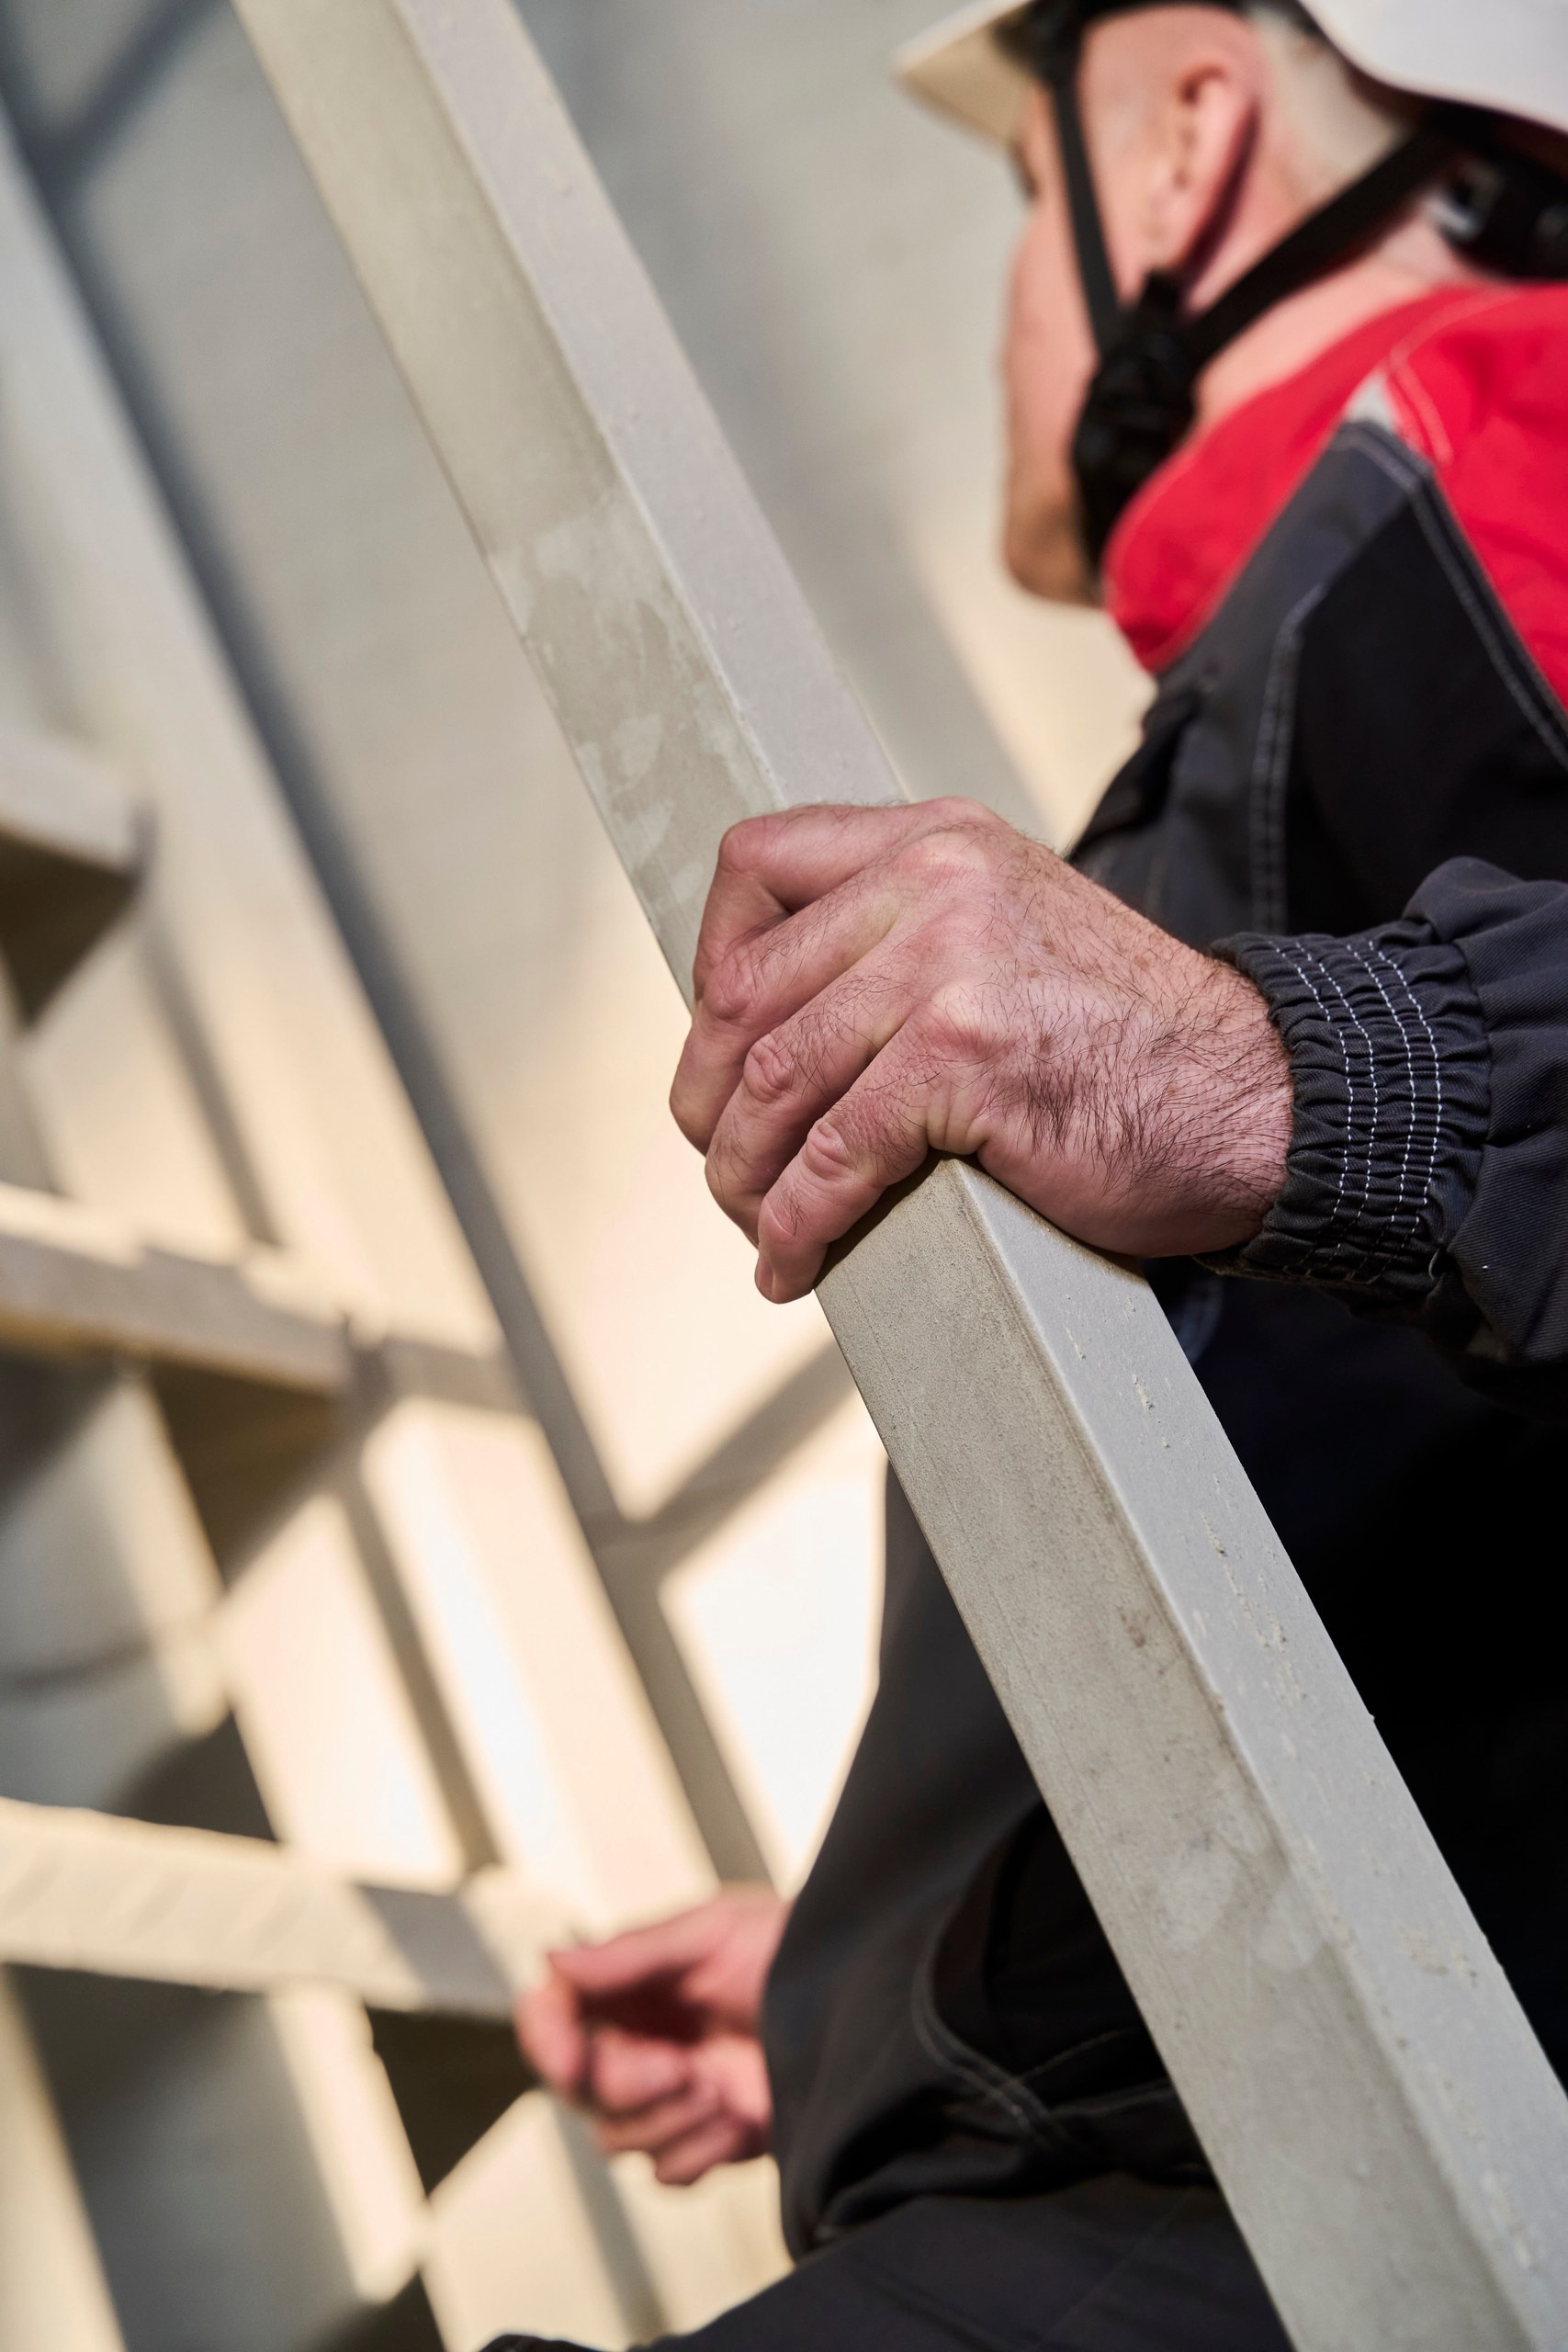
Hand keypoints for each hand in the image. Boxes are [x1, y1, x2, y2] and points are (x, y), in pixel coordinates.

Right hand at [517, 1888, 786, 2184]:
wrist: (858, 2002)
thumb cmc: (789, 1945)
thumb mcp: (711, 1932)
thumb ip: (631, 1954)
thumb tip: (552, 1958)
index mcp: (628, 1985)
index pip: (552, 2014)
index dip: (546, 2040)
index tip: (572, 2061)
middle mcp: (638, 2041)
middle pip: (581, 2089)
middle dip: (627, 2086)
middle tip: (682, 2069)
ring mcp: (671, 2095)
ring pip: (617, 2138)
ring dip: (669, 2120)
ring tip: (722, 2088)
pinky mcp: (706, 2138)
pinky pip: (667, 2174)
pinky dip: (700, 2153)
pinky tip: (742, 2118)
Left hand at [671, 800, 1291, 1300]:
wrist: (1261, 1097)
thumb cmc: (1134, 1042)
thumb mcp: (1012, 931)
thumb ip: (908, 937)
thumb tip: (778, 1017)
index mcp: (937, 842)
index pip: (757, 863)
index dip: (714, 965)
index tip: (721, 1043)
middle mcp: (933, 883)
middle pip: (743, 991)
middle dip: (710, 1096)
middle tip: (727, 1161)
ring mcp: (947, 967)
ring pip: (771, 1079)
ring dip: (743, 1174)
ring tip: (759, 1224)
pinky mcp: (964, 1060)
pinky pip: (831, 1156)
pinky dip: (795, 1223)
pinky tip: (796, 1260)